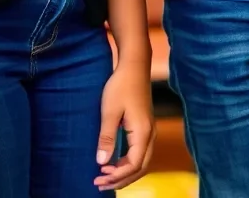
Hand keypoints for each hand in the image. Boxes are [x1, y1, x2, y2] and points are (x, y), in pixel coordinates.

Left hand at [93, 61, 155, 191]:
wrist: (134, 64)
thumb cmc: (121, 85)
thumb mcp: (110, 111)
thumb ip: (107, 138)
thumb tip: (102, 163)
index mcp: (143, 131)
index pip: (133, 164)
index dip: (117, 176)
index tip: (98, 178)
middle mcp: (150, 133)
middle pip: (141, 167)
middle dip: (122, 180)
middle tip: (100, 184)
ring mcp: (150, 129)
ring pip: (142, 161)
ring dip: (125, 172)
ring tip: (105, 176)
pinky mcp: (146, 125)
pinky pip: (141, 152)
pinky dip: (129, 163)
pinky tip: (114, 162)